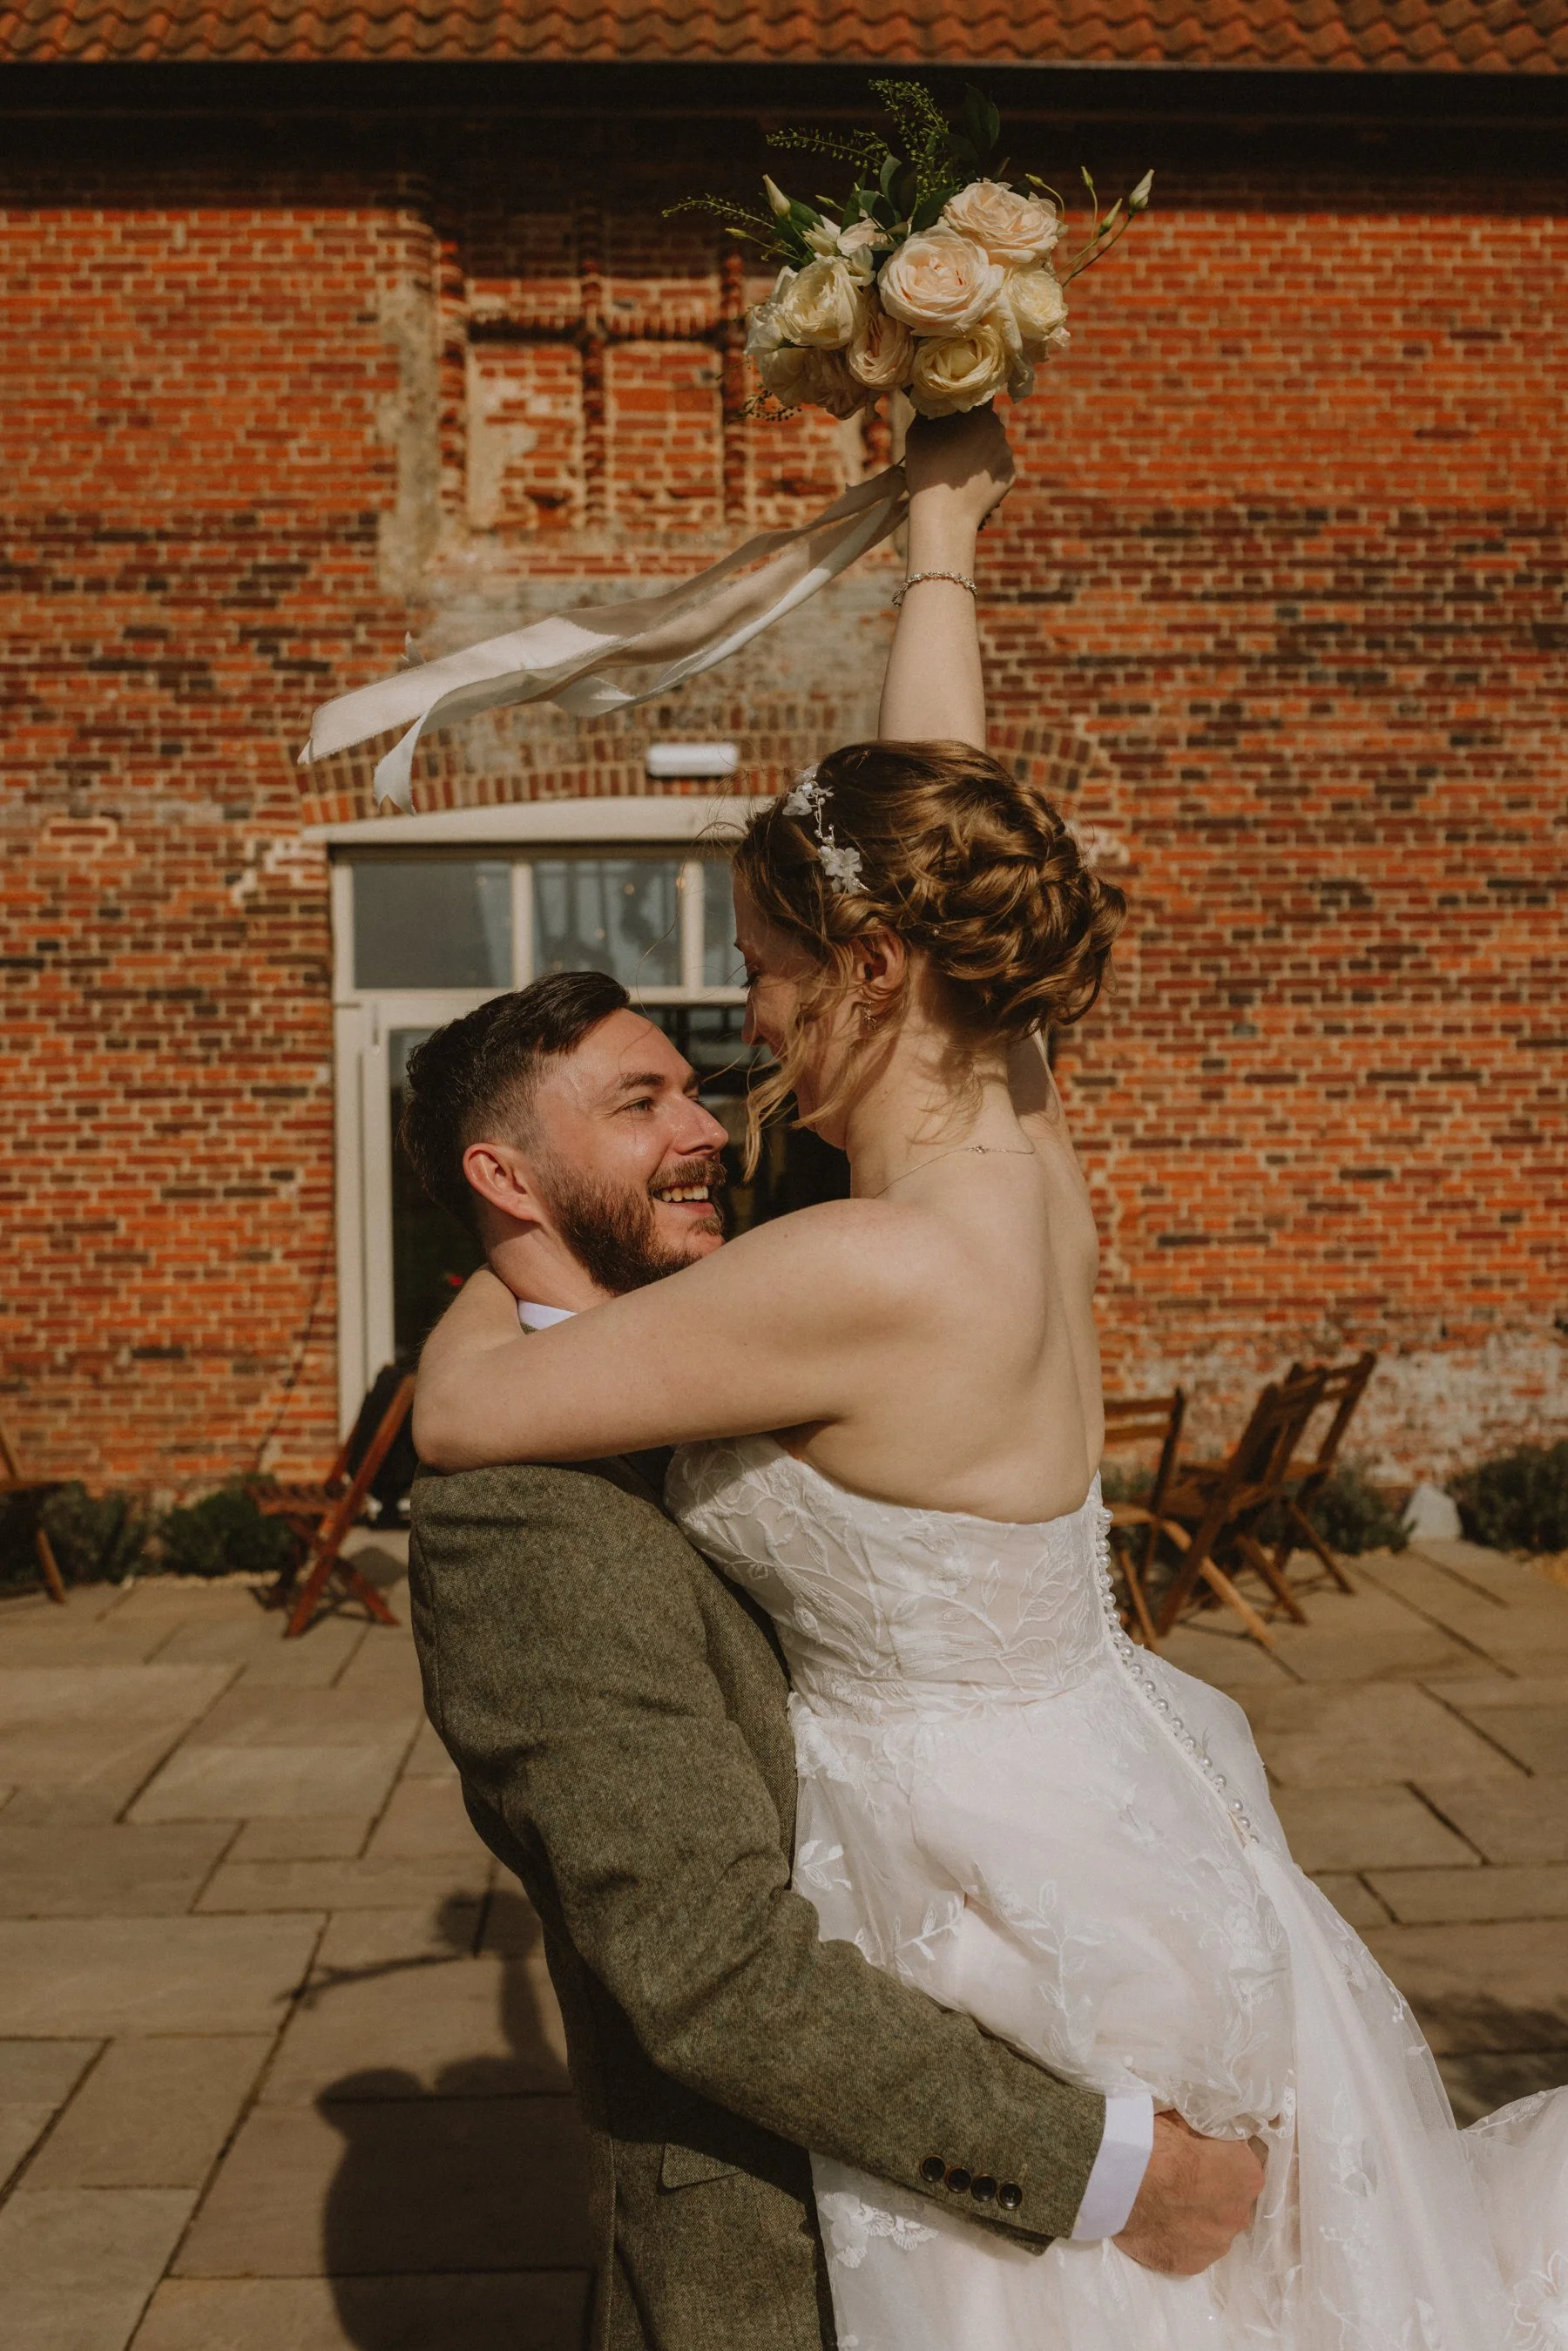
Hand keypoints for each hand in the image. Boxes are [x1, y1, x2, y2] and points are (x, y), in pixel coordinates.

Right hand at [902, 409, 1014, 531]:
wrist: (944, 514)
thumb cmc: (927, 470)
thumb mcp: (918, 431)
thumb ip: (931, 410)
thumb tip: (935, 401)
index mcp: (979, 413)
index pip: (973, 403)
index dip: (962, 413)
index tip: (951, 423)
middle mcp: (998, 429)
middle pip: (986, 425)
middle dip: (973, 432)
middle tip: (954, 449)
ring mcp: (1007, 454)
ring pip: (993, 447)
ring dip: (981, 453)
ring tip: (961, 471)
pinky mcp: (1010, 476)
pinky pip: (998, 469)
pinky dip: (987, 474)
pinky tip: (971, 484)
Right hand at [1113, 2111, 1263, 2278]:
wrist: (1122, 2180)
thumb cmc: (1157, 2143)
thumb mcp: (1188, 2120)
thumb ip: (1207, 2133)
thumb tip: (1209, 2135)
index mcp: (1247, 2176)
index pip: (1242, 2167)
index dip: (1219, 2161)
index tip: (1198, 2156)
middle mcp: (1239, 2215)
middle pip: (1228, 2202)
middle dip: (1211, 2194)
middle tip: (1179, 2182)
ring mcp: (1215, 2245)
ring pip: (1210, 2230)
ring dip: (1195, 2220)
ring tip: (1164, 2207)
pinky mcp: (1191, 2265)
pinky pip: (1189, 2249)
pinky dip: (1177, 2239)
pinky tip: (1157, 2225)